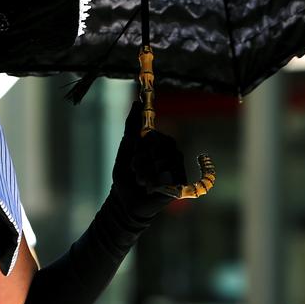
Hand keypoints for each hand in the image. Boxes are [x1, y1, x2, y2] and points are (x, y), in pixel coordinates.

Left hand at [111, 100, 186, 221]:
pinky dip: (153, 182)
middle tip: (135, 169)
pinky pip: (168, 176)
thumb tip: (136, 102)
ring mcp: (177, 168)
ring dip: (145, 171)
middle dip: (142, 159)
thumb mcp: (126, 146)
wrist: (125, 201)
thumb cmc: (126, 173)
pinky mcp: (180, 184)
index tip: (134, 155)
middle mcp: (172, 153)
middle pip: (160, 147)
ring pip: (163, 161)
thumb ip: (132, 125)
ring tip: (140, 179)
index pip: (155, 135)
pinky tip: (149, 187)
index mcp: (160, 143)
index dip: (142, 145)